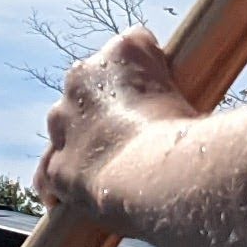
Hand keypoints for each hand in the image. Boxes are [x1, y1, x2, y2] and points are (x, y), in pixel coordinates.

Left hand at [35, 27, 194, 223]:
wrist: (162, 174)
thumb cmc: (189, 134)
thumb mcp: (198, 93)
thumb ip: (188, 88)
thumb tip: (190, 104)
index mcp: (122, 51)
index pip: (129, 54)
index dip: (146, 80)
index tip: (161, 102)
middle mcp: (82, 78)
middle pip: (92, 87)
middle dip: (108, 107)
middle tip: (139, 134)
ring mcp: (63, 121)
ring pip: (65, 125)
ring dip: (82, 139)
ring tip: (109, 163)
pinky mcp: (56, 164)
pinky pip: (48, 171)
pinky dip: (58, 182)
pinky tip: (68, 196)